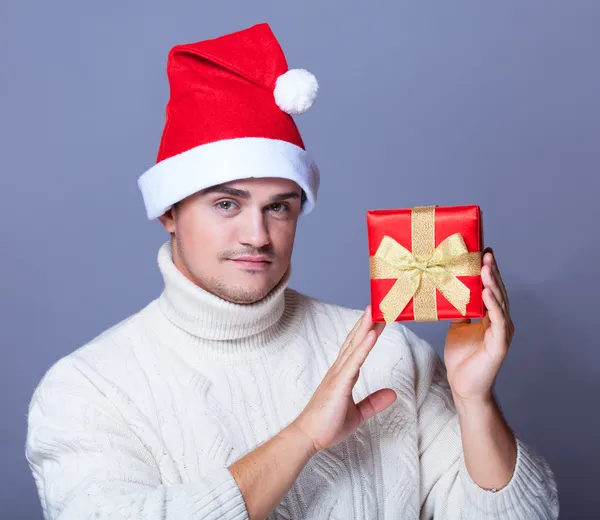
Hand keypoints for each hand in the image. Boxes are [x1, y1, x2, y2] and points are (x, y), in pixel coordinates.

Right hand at [291, 306, 396, 453]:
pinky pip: (354, 362)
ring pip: (354, 347)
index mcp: (342, 375)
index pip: (357, 348)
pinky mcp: (339, 385)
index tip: (378, 319)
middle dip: (368, 323)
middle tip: (379, 305)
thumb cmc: (327, 425)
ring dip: (366, 328)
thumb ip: (374, 402)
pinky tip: (372, 335)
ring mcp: (338, 376)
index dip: (367, 332)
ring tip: (376, 312)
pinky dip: (364, 347)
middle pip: (355, 341)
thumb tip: (393, 394)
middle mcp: (339, 371)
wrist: (308, 437)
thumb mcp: (358, 414)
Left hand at [444, 248, 514, 403]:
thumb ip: (459, 309)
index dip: (488, 270)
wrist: (463, 385)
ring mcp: (502, 332)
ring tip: (486, 266)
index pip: (491, 288)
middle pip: (498, 291)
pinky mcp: (499, 344)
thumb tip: (449, 290)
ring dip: (493, 283)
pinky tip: (487, 292)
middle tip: (486, 252)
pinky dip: (493, 305)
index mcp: (491, 316)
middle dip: (492, 271)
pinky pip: (498, 321)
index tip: (483, 251)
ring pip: (500, 303)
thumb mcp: (457, 326)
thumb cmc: (461, 357)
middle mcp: (500, 321)